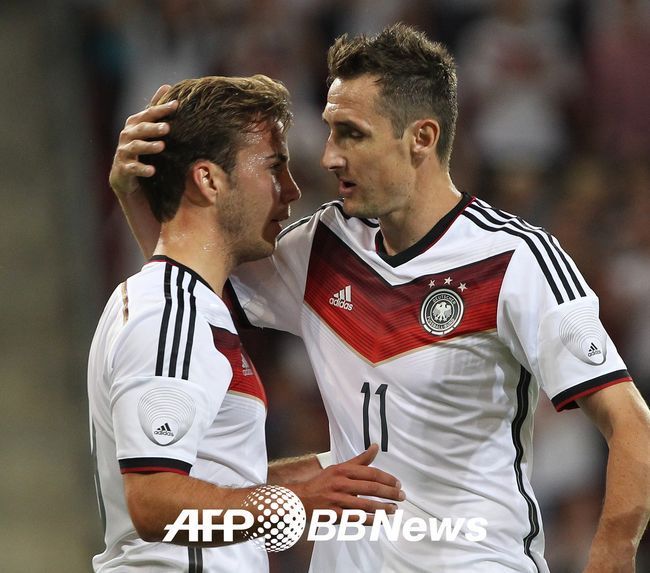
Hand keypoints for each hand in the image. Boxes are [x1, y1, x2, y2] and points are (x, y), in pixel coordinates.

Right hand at [109, 85, 177, 195]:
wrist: (123, 173)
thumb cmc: (138, 145)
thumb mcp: (145, 126)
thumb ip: (155, 109)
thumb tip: (167, 86)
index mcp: (134, 124)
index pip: (149, 114)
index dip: (161, 109)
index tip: (176, 105)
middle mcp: (127, 135)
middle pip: (141, 129)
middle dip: (153, 128)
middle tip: (167, 128)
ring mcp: (124, 151)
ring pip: (136, 147)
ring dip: (148, 146)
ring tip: (161, 146)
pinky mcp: (124, 168)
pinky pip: (133, 168)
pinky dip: (142, 169)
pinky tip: (152, 170)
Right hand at [290, 444, 404, 520]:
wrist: (300, 499)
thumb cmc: (322, 483)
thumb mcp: (339, 467)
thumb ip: (359, 460)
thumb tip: (375, 447)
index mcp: (343, 470)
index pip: (371, 473)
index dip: (387, 479)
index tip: (398, 483)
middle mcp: (341, 483)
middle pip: (371, 488)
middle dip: (389, 493)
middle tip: (402, 496)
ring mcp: (337, 500)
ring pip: (366, 504)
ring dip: (383, 508)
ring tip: (394, 509)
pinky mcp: (334, 515)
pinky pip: (356, 518)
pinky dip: (370, 520)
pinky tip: (381, 521)